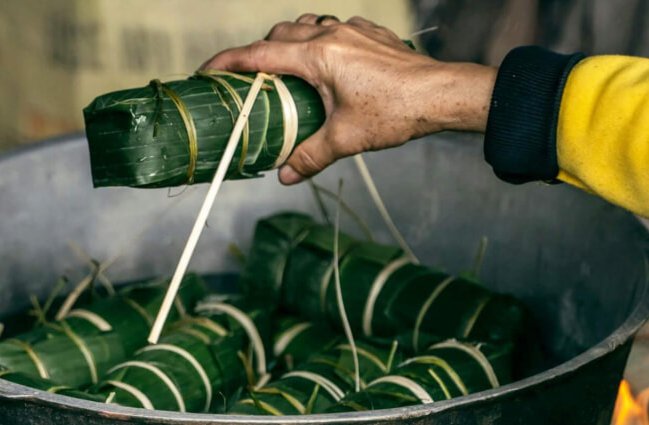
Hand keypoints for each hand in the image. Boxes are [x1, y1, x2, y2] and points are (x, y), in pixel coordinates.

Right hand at [203, 15, 496, 183]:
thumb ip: (309, 156)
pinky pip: (334, 28)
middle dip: (258, 53)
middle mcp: (331, 36)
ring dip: (288, 42)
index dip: (228, 62)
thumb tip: (285, 175)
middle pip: (279, 34)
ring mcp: (352, 31)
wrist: (441, 93)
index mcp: (318, 57)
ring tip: (284, 70)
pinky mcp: (370, 34)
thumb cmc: (395, 112)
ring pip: (306, 26)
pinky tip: (325, 65)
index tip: (207, 71)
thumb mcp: (346, 139)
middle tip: (248, 80)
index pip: (259, 54)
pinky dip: (319, 42)